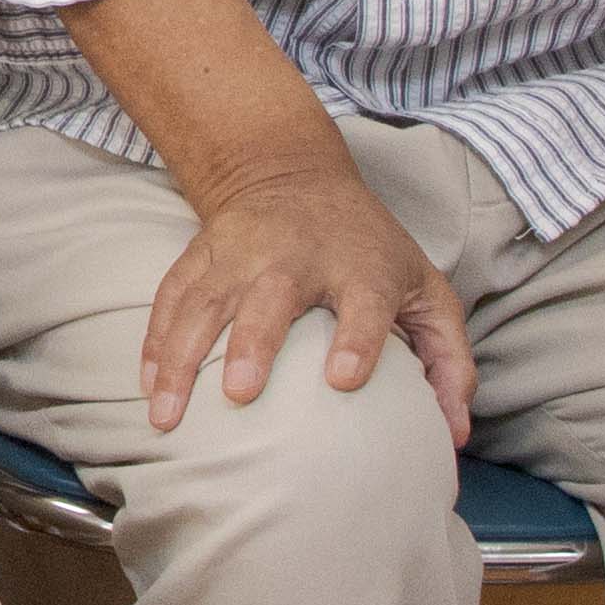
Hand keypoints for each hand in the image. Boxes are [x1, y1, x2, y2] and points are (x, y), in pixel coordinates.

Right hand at [147, 149, 474, 444]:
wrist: (288, 171)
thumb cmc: (368, 248)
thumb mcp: (425, 291)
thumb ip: (449, 362)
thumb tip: (457, 433)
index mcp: (360, 268)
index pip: (365, 304)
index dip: (357, 340)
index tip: (343, 379)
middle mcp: (296, 257)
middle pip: (271, 299)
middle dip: (253, 345)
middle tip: (240, 394)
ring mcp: (239, 254)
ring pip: (205, 303)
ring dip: (182, 356)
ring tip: (167, 413)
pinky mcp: (200, 255)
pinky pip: (171, 298)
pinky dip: (155, 341)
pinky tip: (147, 384)